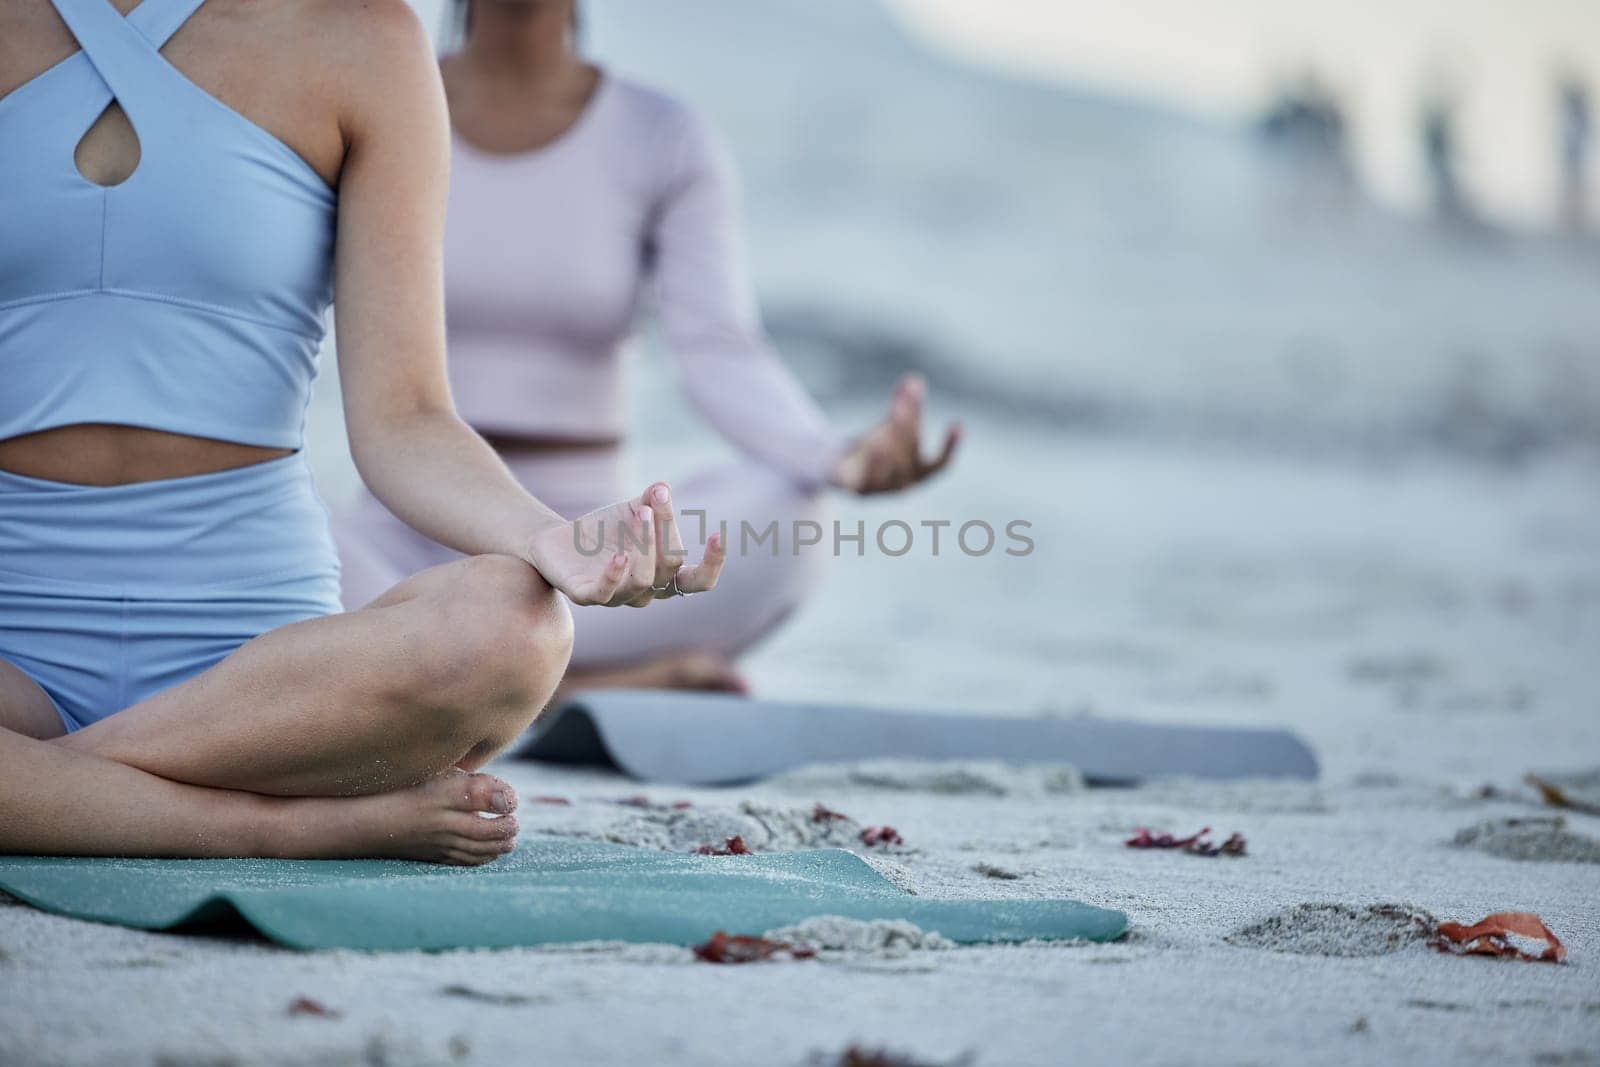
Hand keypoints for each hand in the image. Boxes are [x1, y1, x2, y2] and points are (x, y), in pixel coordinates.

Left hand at [525, 483, 724, 606]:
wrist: (557, 542)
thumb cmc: (605, 530)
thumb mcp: (634, 510)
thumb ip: (652, 500)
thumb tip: (662, 487)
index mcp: (663, 577)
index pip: (697, 581)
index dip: (712, 564)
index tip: (716, 535)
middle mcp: (645, 592)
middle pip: (669, 568)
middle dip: (666, 532)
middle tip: (655, 502)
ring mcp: (617, 597)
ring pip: (642, 581)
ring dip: (645, 546)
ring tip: (641, 514)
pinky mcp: (587, 596)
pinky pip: (605, 592)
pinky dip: (614, 575)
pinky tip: (619, 555)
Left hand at [830, 375, 960, 494]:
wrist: (836, 469)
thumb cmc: (874, 447)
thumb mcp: (892, 426)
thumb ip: (906, 407)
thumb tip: (915, 380)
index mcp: (917, 474)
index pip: (939, 466)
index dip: (950, 447)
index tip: (958, 425)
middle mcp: (899, 485)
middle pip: (906, 458)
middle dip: (905, 429)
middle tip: (900, 406)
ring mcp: (875, 488)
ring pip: (884, 470)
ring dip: (886, 449)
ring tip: (887, 426)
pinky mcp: (849, 485)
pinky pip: (857, 476)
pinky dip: (862, 462)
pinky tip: (867, 444)